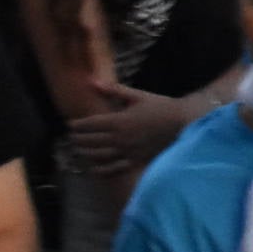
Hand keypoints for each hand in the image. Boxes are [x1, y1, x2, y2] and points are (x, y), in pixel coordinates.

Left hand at [65, 80, 191, 176]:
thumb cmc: (160, 107)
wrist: (182, 123)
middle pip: (92, 141)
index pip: (91, 124)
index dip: (78, 125)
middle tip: (71, 138)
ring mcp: (127, 151)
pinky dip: (101, 170)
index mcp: (119, 120)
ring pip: (99, 155)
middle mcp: (120, 138)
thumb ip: (114, 90)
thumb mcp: (138, 95)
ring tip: (78, 151)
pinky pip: (114, 168)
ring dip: (85, 153)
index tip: (70, 125)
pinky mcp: (135, 161)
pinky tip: (93, 170)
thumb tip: (93, 82)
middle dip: (78, 139)